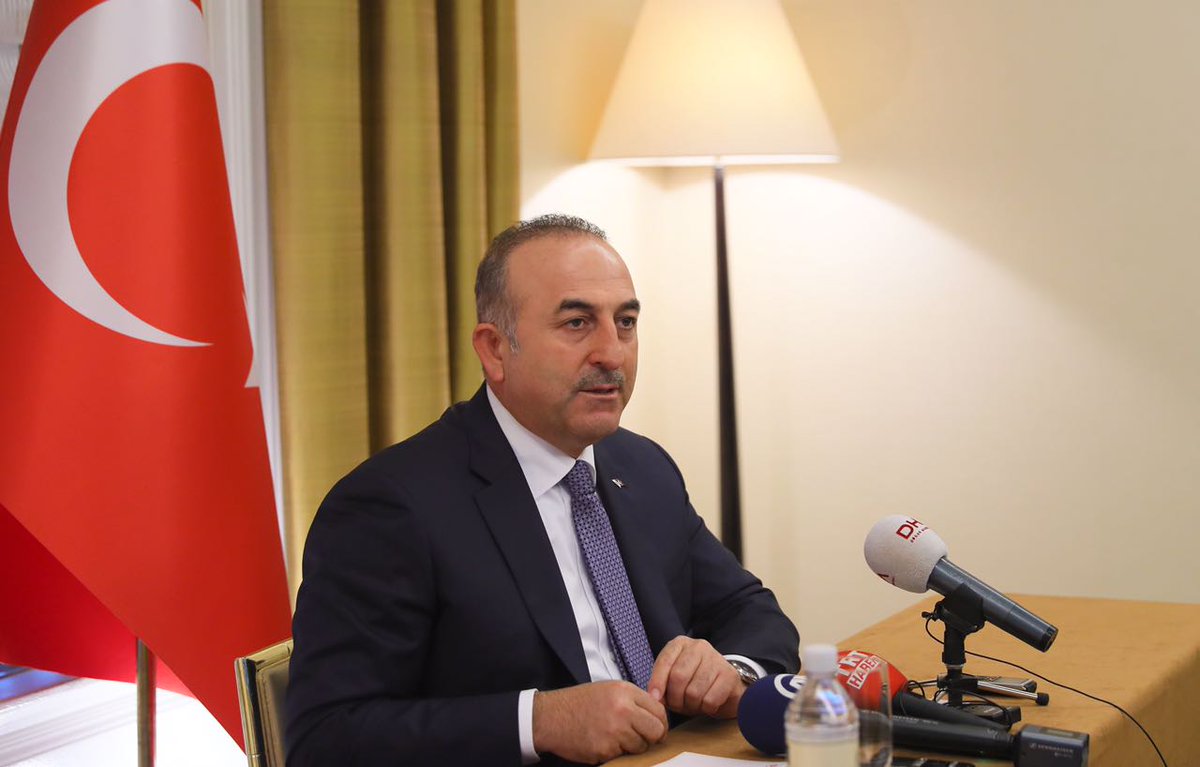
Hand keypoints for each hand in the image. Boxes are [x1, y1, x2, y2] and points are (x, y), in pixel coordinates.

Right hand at [532, 680, 667, 763]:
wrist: (551, 717)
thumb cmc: (580, 703)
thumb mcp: (609, 690)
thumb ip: (634, 700)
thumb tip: (658, 716)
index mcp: (625, 692)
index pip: (659, 710)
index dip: (661, 723)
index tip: (657, 729)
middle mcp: (622, 710)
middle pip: (656, 731)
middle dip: (653, 737)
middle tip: (644, 738)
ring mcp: (614, 731)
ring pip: (641, 746)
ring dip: (633, 746)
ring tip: (616, 737)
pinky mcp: (605, 750)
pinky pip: (622, 755)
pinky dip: (616, 752)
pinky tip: (603, 742)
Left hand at [647, 636, 744, 718]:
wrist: (725, 687)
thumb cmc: (693, 683)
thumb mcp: (672, 679)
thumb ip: (661, 684)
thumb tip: (654, 696)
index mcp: (680, 644)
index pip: (664, 661)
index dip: (657, 682)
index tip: (655, 698)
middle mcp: (698, 646)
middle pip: (678, 677)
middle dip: (675, 698)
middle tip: (679, 705)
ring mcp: (716, 658)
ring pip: (694, 691)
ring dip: (691, 705)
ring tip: (694, 704)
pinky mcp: (729, 675)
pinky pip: (710, 700)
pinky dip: (706, 708)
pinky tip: (708, 704)